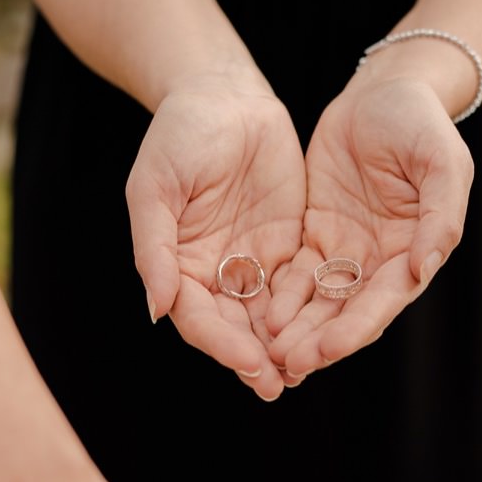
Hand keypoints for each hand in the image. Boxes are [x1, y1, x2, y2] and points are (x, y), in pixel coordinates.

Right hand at [126, 74, 305, 399]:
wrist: (226, 95)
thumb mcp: (155, 187)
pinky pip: (300, 284)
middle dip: (254, 358)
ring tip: (305, 371)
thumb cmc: (179, 136)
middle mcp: (215, 272)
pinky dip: (310, 310)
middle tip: (276, 386)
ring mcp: (252, 260)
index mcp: (178, 264)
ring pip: (269, 314)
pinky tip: (327, 330)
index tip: (247, 363)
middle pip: (234, 326)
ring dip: (284, 344)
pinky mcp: (288, 244)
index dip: (220, 343)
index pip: (198, 317)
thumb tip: (155, 308)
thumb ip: (153, 247)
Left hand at [267, 78, 473, 381]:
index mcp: (415, 250)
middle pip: (347, 312)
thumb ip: (441, 216)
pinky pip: (296, 272)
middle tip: (286, 363)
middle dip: (318, 340)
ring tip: (268, 351)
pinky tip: (259, 313)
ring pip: (318, 300)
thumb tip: (424, 269)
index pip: (384, 301)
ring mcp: (347, 250)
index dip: (356, 328)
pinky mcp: (317, 234)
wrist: (384, 90)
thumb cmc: (421, 123)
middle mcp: (380, 261)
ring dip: (296, 328)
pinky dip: (281, 295)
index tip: (326, 350)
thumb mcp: (442, 162)